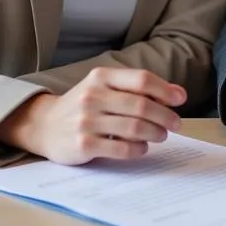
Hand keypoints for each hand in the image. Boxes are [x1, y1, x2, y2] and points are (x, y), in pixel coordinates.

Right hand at [0, 67, 184, 164]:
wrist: (44, 125)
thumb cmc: (84, 104)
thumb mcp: (104, 87)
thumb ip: (137, 88)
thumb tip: (178, 93)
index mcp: (101, 76)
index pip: (141, 79)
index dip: (165, 90)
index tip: (181, 99)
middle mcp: (93, 95)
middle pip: (141, 105)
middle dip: (165, 116)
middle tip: (176, 124)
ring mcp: (86, 120)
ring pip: (134, 127)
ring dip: (155, 133)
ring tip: (161, 136)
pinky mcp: (83, 144)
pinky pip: (120, 148)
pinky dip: (138, 149)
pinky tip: (143, 148)